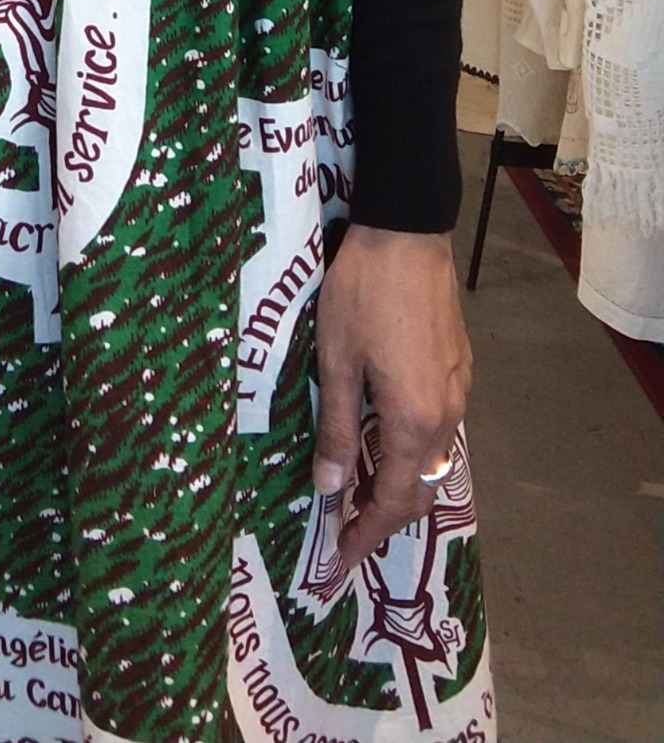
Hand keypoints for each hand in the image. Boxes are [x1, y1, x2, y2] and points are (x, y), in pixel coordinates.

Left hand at [312, 225, 471, 569]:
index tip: (341, 558)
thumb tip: (331, 488)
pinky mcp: (458, 364)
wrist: (406, 232)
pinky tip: (382, 436)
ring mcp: (459, 388)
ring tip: (359, 487)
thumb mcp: (336, 362)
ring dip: (399, 480)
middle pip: (421, 486)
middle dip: (384, 514)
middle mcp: (448, 414)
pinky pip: (438, 424)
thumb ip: (339, 429)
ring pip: (432, 456)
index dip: (368, 534)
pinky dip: (411, 447)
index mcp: (416, 421)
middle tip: (345, 527)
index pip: (396, 501)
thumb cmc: (362, 295)